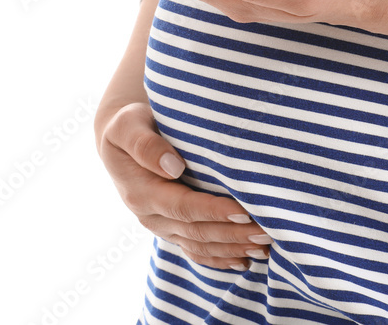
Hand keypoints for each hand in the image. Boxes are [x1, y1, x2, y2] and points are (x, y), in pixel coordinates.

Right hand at [96, 101, 272, 270]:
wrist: (121, 138)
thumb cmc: (130, 125)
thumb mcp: (127, 126)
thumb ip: (146, 145)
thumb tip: (173, 166)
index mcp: (141, 192)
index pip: (182, 206)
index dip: (213, 211)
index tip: (244, 212)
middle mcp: (149, 215)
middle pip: (196, 231)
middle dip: (233, 234)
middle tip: (266, 232)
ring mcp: (160, 225)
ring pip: (199, 245)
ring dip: (232, 249)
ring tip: (264, 247)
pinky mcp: (170, 229)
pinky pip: (194, 251)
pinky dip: (219, 259)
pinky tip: (243, 261)